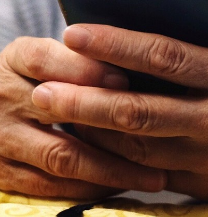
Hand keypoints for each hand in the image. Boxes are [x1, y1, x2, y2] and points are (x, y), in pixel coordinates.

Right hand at [0, 37, 166, 197]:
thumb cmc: (42, 73)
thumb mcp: (53, 52)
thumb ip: (86, 56)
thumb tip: (142, 62)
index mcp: (18, 58)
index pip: (45, 60)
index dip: (85, 71)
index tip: (125, 79)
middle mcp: (4, 97)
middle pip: (59, 112)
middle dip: (111, 122)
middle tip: (158, 131)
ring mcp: (1, 138)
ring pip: (62, 156)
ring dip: (112, 169)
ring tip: (155, 175)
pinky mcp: (2, 173)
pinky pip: (49, 187)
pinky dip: (90, 188)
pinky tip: (125, 186)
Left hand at [31, 0, 207, 200]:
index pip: (168, 57)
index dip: (118, 45)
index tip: (75, 31)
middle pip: (143, 110)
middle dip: (87, 100)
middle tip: (43, 88)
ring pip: (139, 147)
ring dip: (93, 130)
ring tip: (54, 111)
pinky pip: (150, 172)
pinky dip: (115, 157)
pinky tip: (86, 140)